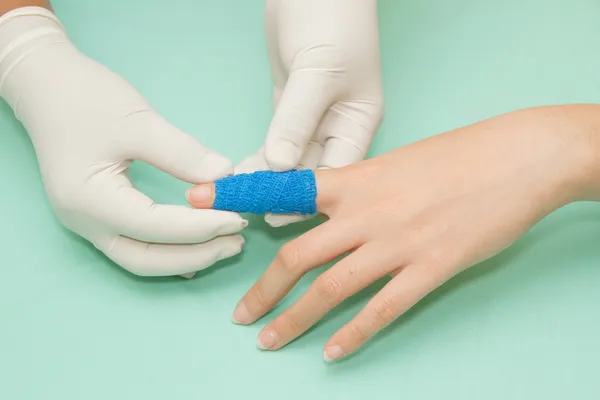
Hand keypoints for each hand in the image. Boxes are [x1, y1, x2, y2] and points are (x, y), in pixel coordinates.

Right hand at [0, 7, 246, 276]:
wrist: (47, 87)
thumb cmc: (86, 98)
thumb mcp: (139, 121)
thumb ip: (183, 154)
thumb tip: (226, 177)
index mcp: (89, 199)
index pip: (155, 226)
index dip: (200, 227)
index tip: (237, 216)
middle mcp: (85, 222)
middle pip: (146, 259)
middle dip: (196, 254)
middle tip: (237, 240)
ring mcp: (88, 223)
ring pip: (141, 258)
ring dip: (185, 256)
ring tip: (226, 243)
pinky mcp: (98, 216)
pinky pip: (136, 245)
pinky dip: (169, 250)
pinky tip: (197, 246)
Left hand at [189, 104, 599, 359]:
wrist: (515, 158)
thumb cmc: (458, 155)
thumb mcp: (397, 161)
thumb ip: (359, 188)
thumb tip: (334, 210)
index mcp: (355, 181)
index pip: (284, 190)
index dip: (238, 195)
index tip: (200, 198)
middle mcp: (366, 214)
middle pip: (298, 256)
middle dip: (263, 291)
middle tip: (240, 317)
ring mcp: (397, 244)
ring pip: (330, 288)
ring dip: (295, 320)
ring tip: (271, 342)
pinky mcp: (430, 268)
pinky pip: (381, 309)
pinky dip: (353, 334)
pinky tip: (332, 353)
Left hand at [237, 0, 383, 226]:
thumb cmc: (330, 21)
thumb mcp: (318, 73)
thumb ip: (297, 121)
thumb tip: (278, 166)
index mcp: (358, 123)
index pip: (337, 173)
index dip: (310, 198)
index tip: (278, 217)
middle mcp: (338, 126)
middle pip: (312, 172)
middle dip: (282, 192)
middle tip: (249, 212)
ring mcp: (312, 118)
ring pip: (290, 160)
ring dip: (266, 178)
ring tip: (238, 197)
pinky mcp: (289, 108)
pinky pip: (275, 142)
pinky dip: (259, 158)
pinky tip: (241, 174)